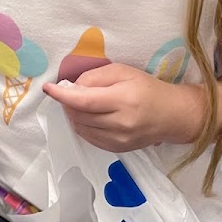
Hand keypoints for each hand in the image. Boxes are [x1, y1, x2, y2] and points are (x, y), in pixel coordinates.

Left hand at [42, 64, 201, 151]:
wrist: (174, 115)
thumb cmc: (148, 88)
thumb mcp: (123, 72)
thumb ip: (95, 77)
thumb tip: (71, 87)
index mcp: (123, 100)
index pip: (83, 101)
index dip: (62, 95)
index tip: (48, 88)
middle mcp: (121, 124)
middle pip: (79, 115)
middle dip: (67, 103)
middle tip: (70, 92)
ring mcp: (120, 140)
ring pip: (82, 127)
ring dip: (74, 114)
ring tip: (82, 103)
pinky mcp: (118, 149)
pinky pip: (90, 138)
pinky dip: (83, 126)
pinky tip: (89, 116)